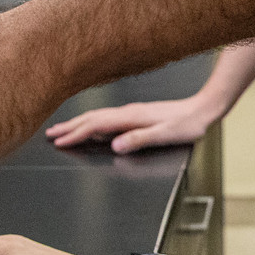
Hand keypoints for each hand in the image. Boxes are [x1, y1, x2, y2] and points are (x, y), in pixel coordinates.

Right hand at [46, 95, 219, 152]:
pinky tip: (93, 129)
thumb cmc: (188, 123)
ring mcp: (133, 113)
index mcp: (131, 117)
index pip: (96, 126)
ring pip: (99, 118)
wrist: (204, 109)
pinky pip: (108, 120)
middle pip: (92, 119)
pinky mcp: (138, 115)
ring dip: (79, 124)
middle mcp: (129, 112)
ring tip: (64, 130)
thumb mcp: (165, 134)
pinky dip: (94, 124)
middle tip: (50, 135)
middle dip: (70, 127)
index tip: (59, 141)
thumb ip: (139, 139)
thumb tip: (115, 145)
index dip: (76, 134)